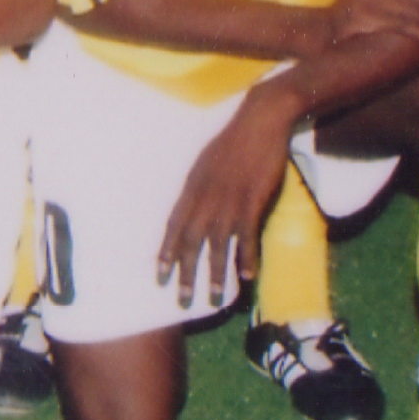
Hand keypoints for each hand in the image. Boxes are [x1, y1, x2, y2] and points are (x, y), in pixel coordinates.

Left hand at [158, 97, 296, 302]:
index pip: (172, 225)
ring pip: (217, 244)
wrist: (259, 120)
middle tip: (182, 299)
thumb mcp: (204, 162)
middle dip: (184, 272)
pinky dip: (246, 256)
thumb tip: (192, 207)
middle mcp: (205, 196)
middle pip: (190, 241)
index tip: (159, 274)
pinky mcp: (253, 199)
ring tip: (215, 298)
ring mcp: (229, 199)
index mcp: (191, 187)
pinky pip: (247, 234)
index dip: (165, 251)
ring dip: (215, 273)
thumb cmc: (233, 141)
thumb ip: (198, 187)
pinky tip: (247, 275)